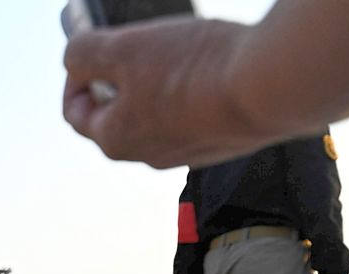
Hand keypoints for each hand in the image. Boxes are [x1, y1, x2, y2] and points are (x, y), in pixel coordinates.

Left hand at [64, 18, 261, 168]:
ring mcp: (189, 151)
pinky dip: (194, 87)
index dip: (76, 75)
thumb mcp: (123, 48)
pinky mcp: (225, 140)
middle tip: (136, 44)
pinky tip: (211, 62)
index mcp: (115, 140)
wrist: (274, 88)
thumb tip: (74, 57)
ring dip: (158, 80)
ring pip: (158, 112)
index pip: (76, 112)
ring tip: (177, 48)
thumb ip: (84, 53)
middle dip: (119, 75)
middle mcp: (148, 155)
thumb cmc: (193, 70)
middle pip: (117, 113)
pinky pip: (196, 112)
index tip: (91, 48)